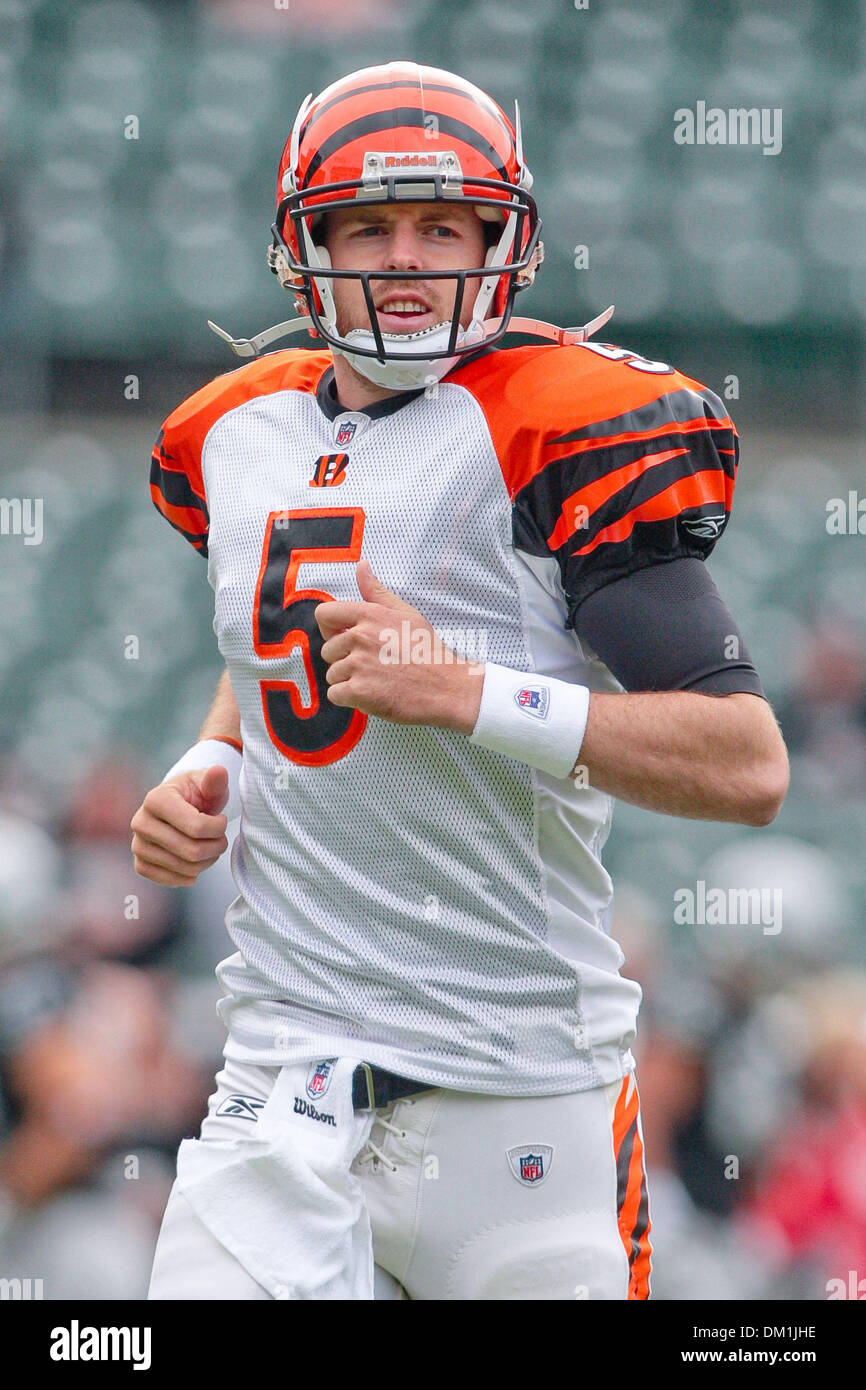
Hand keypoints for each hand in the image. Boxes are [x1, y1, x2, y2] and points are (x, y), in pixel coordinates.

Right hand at [130, 764, 229, 885]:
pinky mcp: (140, 863)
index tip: (222, 820)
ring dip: (207, 861)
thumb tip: (219, 772)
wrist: (179, 808)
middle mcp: (140, 822)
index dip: (218, 828)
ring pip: (185, 868)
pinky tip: (196, 862)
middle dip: (216, 847)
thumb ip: (215, 780)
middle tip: (221, 839)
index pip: (196, 827)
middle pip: (191, 851)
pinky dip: (190, 876)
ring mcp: (138, 845)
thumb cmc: (196, 794)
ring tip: (210, 847)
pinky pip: (169, 880)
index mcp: (155, 799)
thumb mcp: (207, 784)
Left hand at [314, 558, 483, 733]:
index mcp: (369, 615)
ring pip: (332, 674)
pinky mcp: (359, 691)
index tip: (342, 638)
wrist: (445, 687)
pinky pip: (335, 694)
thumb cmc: (428, 652)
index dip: (329, 629)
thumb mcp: (406, 613)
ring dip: (349, 681)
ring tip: (375, 680)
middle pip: (328, 650)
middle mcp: (360, 637)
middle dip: (344, 660)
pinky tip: (371, 694)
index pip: (324, 614)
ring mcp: (358, 665)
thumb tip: (362, 566)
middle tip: (371, 665)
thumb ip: (377, 591)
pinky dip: (349, 698)